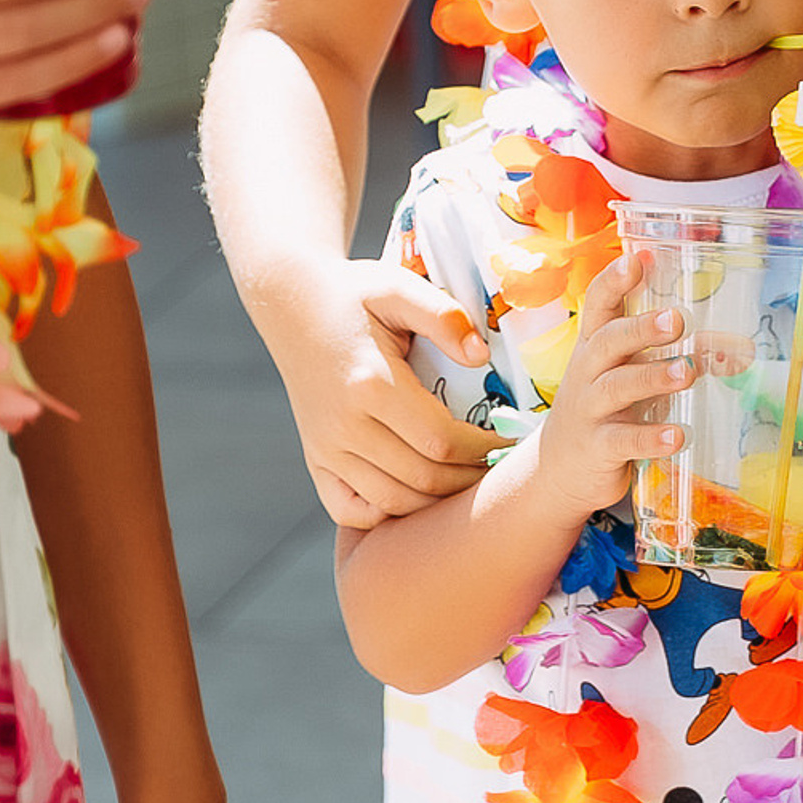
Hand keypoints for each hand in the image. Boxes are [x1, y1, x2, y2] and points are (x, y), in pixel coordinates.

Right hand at [278, 256, 505, 527]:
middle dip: (471, 479)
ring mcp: (326, 449)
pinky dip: (387, 514)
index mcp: (370, 384)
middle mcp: (344, 426)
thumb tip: (481, 358)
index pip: (441, 441)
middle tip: (500, 465)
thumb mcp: (397, 287)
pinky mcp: (315, 459)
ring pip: (392, 503)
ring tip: (470, 479)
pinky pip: (351, 510)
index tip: (511, 440)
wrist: (291, 305)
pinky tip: (417, 494)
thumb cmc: (353, 294)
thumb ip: (443, 316)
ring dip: (438, 501)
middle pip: (422, 480)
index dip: (484, 449)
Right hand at [527, 250, 690, 525]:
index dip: (615, 280)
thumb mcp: (628, 374)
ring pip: (617, 387)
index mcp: (595, 345)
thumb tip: (736, 345)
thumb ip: (671, 354)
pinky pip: (624, 440)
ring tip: (686, 373)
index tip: (638, 260)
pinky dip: (650, 437)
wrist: (561, 469)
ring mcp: (589, 409)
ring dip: (652, 377)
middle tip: (676, 319)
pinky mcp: (598, 447)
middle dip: (641, 328)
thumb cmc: (604, 408)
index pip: (599, 304)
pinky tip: (677, 436)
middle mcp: (588, 371)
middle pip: (609, 341)